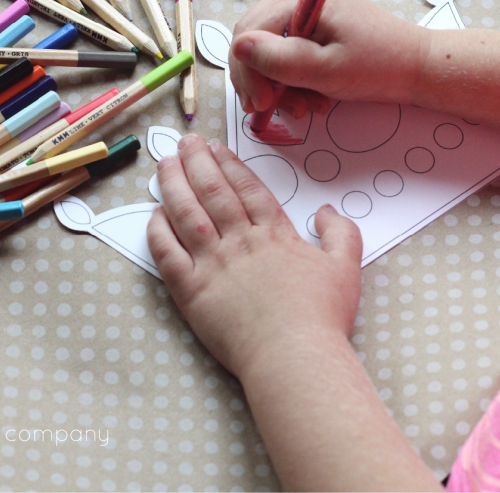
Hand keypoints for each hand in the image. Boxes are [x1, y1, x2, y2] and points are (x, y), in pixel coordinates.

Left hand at [146, 135, 363, 378]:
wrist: (294, 356)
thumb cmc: (321, 317)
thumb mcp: (346, 267)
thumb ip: (341, 232)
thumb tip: (326, 210)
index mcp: (274, 234)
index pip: (247, 188)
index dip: (230, 164)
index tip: (216, 148)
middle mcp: (240, 242)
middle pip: (214, 191)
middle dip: (197, 162)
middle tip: (185, 142)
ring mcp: (213, 265)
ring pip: (187, 214)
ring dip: (173, 185)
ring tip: (164, 165)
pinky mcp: (192, 292)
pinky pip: (168, 255)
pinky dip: (158, 231)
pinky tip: (153, 215)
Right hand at [229, 0, 431, 117]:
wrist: (417, 68)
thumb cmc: (379, 66)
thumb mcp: (326, 70)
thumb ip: (281, 60)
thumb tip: (239, 47)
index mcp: (301, 0)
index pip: (249, 33)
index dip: (249, 72)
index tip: (262, 105)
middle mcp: (299, 1)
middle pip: (254, 42)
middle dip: (262, 81)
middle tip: (274, 111)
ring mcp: (307, 16)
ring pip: (269, 54)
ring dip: (279, 86)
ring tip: (304, 108)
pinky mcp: (315, 32)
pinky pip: (288, 58)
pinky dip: (294, 83)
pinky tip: (312, 100)